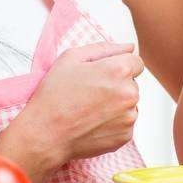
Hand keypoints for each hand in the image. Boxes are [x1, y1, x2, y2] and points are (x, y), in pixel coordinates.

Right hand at [4, 42, 143, 169]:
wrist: (45, 134)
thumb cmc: (55, 95)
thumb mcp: (72, 58)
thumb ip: (104, 48)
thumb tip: (129, 47)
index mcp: (119, 70)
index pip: (136, 62)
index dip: (118, 66)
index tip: (103, 75)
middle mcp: (129, 93)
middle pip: (133, 83)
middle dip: (117, 85)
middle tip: (91, 93)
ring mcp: (129, 117)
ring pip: (130, 104)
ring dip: (116, 104)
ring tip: (90, 109)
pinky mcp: (125, 136)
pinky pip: (125, 123)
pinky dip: (113, 122)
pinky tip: (93, 122)